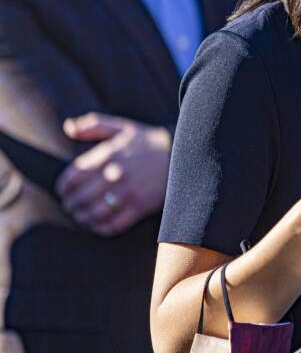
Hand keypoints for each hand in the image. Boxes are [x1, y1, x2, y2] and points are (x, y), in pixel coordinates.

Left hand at [55, 113, 171, 236]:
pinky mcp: (141, 207)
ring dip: (82, 217)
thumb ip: (93, 125)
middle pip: (82, 196)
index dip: (63, 186)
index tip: (63, 190)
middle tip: (69, 205)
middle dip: (71, 203)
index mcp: (110, 155)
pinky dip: (100, 227)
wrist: (184, 154)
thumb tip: (68, 127)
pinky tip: (96, 224)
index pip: (74, 175)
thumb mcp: (123, 127)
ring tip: (80, 216)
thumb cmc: (149, 142)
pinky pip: (113, 224)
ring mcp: (129, 193)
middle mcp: (117, 175)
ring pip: (95, 212)